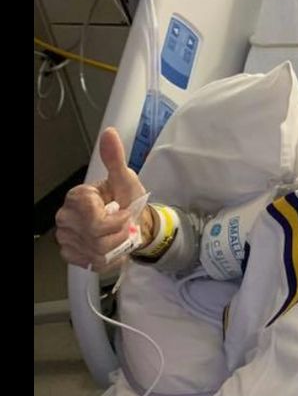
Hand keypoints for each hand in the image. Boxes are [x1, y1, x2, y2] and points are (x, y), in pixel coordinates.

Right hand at [55, 127, 149, 270]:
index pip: (95, 218)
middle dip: (118, 234)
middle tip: (124, 226)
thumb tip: (110, 133)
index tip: (124, 213)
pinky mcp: (71, 254)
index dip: (117, 219)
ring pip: (97, 251)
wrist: (133, 225)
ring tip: (119, 236)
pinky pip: (94, 262)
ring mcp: (66, 237)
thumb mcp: (125, 179)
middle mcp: (65, 217)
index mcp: (76, 197)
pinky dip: (110, 258)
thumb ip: (115, 158)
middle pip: (95, 236)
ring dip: (117, 246)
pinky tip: (111, 247)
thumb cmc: (128, 201)